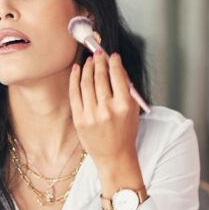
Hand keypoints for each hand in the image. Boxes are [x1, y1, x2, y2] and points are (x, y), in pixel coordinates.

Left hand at [69, 51, 143, 188]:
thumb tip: (116, 69)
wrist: (114, 156)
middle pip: (101, 77)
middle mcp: (107, 109)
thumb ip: (126, 90)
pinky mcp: (79, 119)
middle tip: (99, 53)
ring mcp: (91, 115)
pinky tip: (77, 69)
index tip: (112, 56)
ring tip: (89, 60)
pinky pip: (75, 93)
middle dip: (99, 61)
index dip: (114, 62)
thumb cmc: (125, 134)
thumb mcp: (133, 111)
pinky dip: (75, 78)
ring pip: (87, 82)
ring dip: (88, 67)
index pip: (117, 76)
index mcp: (124, 106)